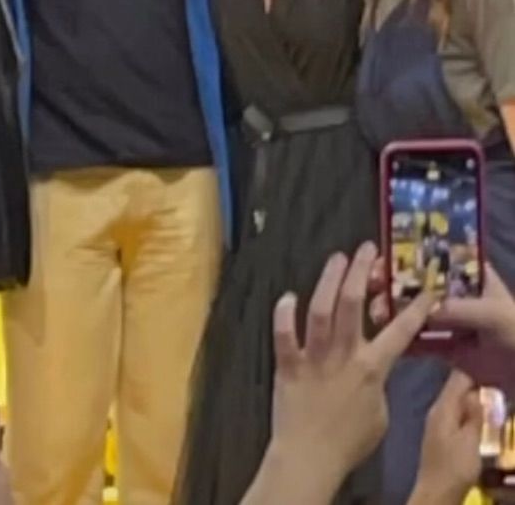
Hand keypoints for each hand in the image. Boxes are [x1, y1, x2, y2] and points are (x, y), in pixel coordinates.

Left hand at [269, 243, 433, 482]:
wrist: (310, 457)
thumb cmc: (349, 441)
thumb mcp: (380, 412)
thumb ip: (379, 381)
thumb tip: (376, 362)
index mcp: (371, 369)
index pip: (399, 333)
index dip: (414, 309)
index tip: (424, 288)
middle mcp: (343, 356)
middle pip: (352, 305)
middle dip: (360, 273)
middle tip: (366, 250)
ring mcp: (313, 357)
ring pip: (320, 311)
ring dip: (328, 281)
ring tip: (336, 259)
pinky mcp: (287, 364)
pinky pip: (283, 334)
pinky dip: (284, 314)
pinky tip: (287, 296)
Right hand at [371, 261, 514, 392]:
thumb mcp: (495, 315)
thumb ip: (460, 310)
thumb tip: (423, 310)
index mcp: (470, 277)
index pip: (434, 257)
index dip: (406, 254)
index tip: (382, 258)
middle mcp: (455, 295)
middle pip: (416, 282)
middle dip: (391, 282)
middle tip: (372, 285)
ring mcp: (449, 322)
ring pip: (413, 311)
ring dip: (391, 311)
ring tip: (375, 314)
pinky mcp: (446, 349)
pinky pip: (419, 342)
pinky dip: (402, 341)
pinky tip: (385, 340)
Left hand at [409, 370, 482, 504]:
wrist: (437, 492)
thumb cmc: (454, 467)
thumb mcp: (470, 441)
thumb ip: (474, 416)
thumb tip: (478, 392)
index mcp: (443, 407)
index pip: (457, 379)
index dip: (473, 370)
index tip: (489, 363)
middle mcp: (437, 410)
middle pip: (456, 388)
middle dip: (475, 384)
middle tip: (495, 381)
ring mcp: (437, 422)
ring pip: (456, 402)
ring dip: (472, 399)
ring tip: (492, 396)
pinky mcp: (440, 434)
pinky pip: (455, 414)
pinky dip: (467, 411)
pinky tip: (479, 416)